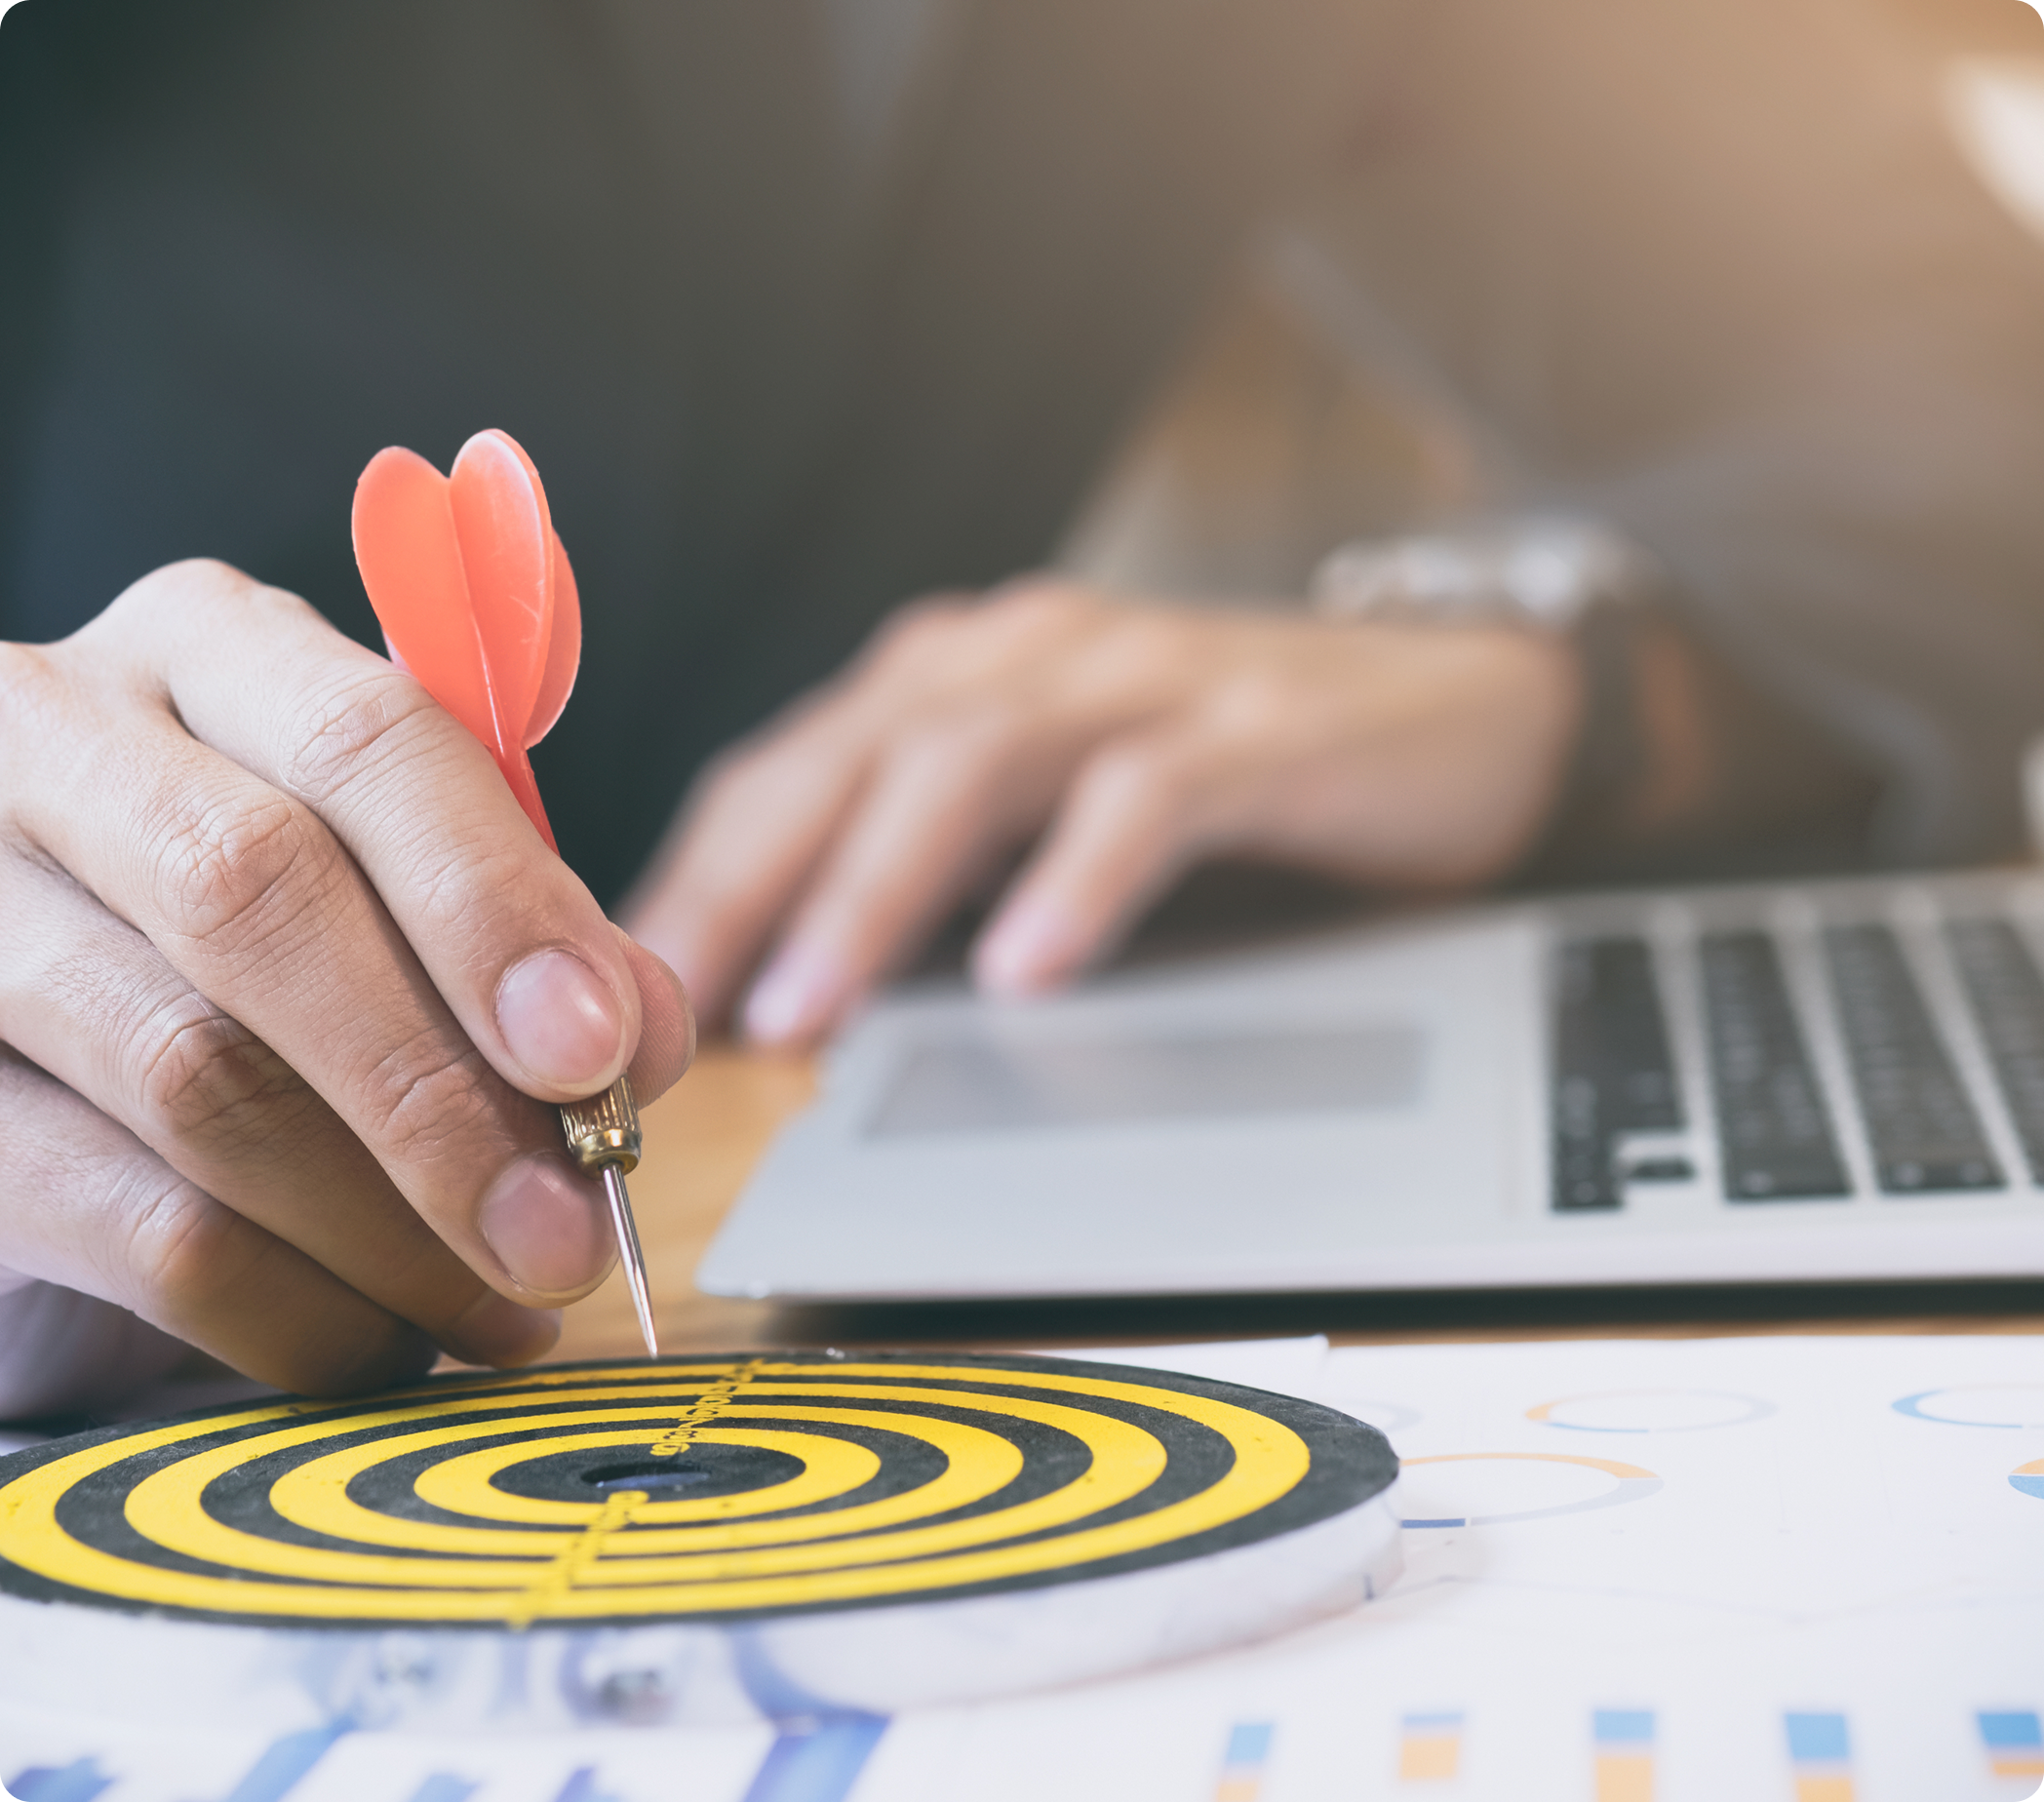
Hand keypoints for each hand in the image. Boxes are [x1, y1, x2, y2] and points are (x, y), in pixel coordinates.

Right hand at [0, 561, 692, 1408]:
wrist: (48, 1057)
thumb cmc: (270, 955)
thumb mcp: (403, 901)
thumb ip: (527, 941)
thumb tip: (640, 1037)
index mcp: (209, 654)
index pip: (366, 739)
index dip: (493, 903)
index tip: (596, 1051)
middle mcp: (54, 740)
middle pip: (255, 896)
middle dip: (439, 1086)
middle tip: (565, 1225)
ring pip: (190, 1072)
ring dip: (385, 1226)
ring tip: (504, 1302)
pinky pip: (126, 1221)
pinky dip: (287, 1308)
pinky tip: (378, 1341)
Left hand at [626, 579, 1580, 1043]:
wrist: (1451, 705)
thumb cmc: (1223, 772)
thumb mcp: (1049, 810)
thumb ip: (933, 868)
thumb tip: (787, 988)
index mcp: (958, 679)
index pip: (788, 770)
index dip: (696, 878)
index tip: (617, 993)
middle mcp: (1028, 657)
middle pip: (848, 755)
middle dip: (745, 885)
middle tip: (665, 1008)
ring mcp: (1142, 681)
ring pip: (972, 764)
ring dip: (875, 890)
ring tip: (809, 1009)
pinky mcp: (1255, 727)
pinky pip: (1145, 796)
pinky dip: (1075, 879)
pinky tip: (1024, 970)